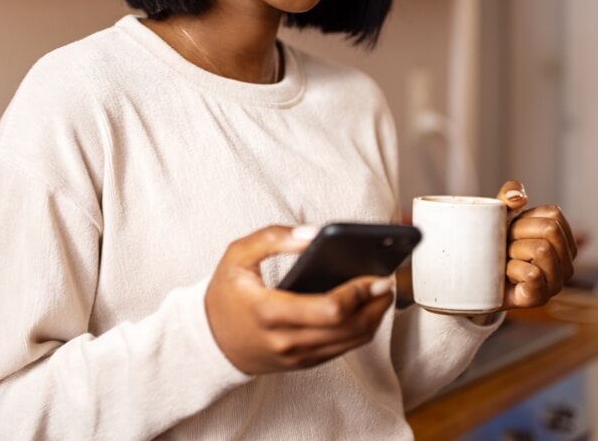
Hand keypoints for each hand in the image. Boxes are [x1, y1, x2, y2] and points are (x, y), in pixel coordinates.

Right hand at [204, 225, 395, 374]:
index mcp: (270, 311)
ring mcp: (297, 356)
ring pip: (352, 342)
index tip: (374, 275)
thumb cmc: (226, 294)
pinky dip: (361, 329)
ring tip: (381, 293)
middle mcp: (286, 340)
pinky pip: (343, 349)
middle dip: (375, 304)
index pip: (330, 310)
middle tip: (386, 281)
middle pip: (349, 328)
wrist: (211, 340)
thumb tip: (315, 234)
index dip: (359, 293)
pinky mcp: (304, 363)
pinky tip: (366, 309)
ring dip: (375, 318)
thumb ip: (274, 238)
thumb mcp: (237, 255)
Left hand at [499, 181, 577, 308]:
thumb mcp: (499, 214)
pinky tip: (506, 276)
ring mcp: (556, 283)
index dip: (526, 219)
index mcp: (564, 240)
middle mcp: (567, 263)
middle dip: (518, 233)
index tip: (513, 231)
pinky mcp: (540, 298)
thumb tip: (519, 198)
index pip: (554, 215)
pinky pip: (532, 273)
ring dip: (513, 252)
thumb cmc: (494, 246)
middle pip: (550, 230)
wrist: (474, 279)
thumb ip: (509, 195)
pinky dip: (512, 270)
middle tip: (506, 247)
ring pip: (542, 249)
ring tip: (506, 261)